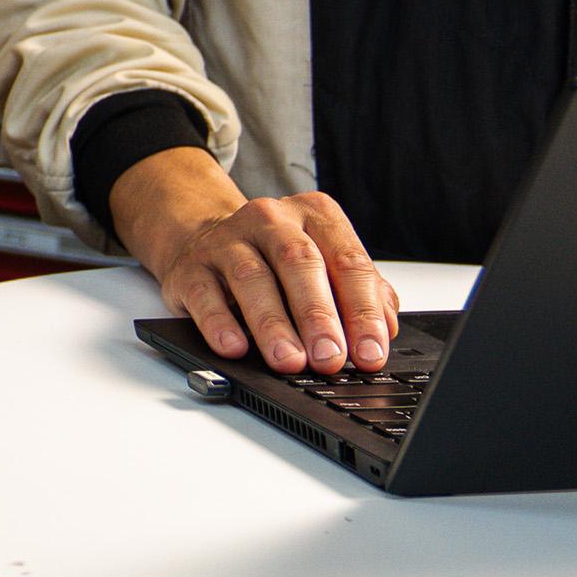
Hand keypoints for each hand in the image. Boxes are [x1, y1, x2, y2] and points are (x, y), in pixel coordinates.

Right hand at [108, 145, 394, 375]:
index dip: (363, 311)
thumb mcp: (325, 264)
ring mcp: (227, 240)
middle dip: (318, 316)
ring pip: (252, 278)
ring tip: (290, 361)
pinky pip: (204, 294)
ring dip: (273, 324)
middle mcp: (271, 219)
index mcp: (315, 215)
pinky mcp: (191, 266)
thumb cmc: (277, 261)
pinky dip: (219, 323)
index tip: (370, 353)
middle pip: (299, 263)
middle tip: (331, 358)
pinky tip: (234, 347)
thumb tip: (384, 328)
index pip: (347, 261)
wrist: (205, 239)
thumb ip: (362, 292)